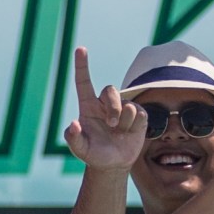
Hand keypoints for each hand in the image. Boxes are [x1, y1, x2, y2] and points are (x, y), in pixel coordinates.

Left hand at [63, 45, 145, 170]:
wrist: (113, 164)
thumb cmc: (93, 154)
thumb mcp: (80, 149)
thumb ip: (73, 138)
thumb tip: (74, 124)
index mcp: (88, 106)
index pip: (83, 82)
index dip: (82, 65)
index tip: (80, 49)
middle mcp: (104, 103)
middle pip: (110, 90)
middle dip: (113, 108)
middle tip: (112, 125)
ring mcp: (122, 108)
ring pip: (127, 105)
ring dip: (124, 122)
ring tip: (119, 134)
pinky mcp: (138, 115)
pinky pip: (139, 113)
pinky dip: (134, 126)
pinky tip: (129, 134)